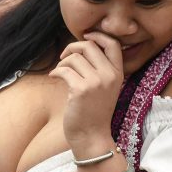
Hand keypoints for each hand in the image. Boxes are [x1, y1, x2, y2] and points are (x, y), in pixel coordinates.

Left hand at [48, 32, 123, 152]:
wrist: (91, 136)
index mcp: (118, 73)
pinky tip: (54, 77)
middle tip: (64, 56)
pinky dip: (56, 71)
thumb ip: (99, 69)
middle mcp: (109, 75)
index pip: (113, 44)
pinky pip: (64, 70)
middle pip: (90, 46)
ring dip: (62, 63)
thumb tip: (80, 48)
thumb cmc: (94, 112)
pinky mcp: (81, 90)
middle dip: (73, 47)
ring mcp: (96, 82)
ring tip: (60, 72)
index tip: (85, 36)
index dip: (97, 36)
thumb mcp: (105, 88)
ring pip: (74, 58)